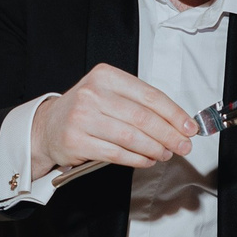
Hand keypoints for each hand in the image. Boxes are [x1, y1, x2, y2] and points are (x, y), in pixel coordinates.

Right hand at [31, 64, 196, 174]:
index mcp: (106, 76)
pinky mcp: (77, 141)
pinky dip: (138, 159)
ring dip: (155, 149)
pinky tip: (147, 160)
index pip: (149, 95)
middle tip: (183, 145)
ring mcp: (82, 118)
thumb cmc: (86, 110)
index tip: (189, 127)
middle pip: (142, 117)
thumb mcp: (109, 94)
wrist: (48, 126)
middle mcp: (92, 94)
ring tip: (166, 154)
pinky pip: (117, 153)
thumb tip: (177, 123)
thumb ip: (139, 104)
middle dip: (169, 134)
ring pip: (131, 137)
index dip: (173, 113)